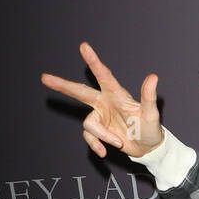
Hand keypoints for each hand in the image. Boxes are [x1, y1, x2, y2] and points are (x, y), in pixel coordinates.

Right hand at [40, 41, 162, 158]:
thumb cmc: (151, 129)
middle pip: (80, 92)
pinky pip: (89, 137)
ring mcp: (100, 117)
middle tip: (45, 77)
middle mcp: (105, 103)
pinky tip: (105, 151)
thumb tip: (153, 77)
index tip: (83, 46)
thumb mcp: (152, 114)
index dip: (93, 61)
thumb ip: (149, 96)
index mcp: (117, 95)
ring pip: (88, 124)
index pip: (103, 75)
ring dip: (102, 136)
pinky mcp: (98, 130)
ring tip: (119, 142)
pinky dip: (97, 145)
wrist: (148, 149)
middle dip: (63, 85)